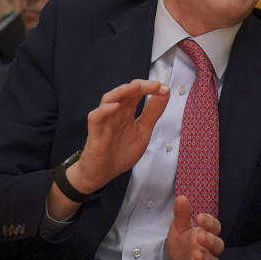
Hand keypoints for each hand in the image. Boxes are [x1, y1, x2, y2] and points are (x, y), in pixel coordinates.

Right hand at [50, 80, 169, 219]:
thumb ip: (152, 114)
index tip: (165, 89)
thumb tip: (165, 94)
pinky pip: (96, 117)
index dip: (150, 89)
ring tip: (136, 87)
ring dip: (122, 91)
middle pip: (125, 93)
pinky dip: (104, 110)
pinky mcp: (95, 133)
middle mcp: (115, 113)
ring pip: (108, 99)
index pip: (137, 94)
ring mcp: (104, 121)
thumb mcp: (143, 132)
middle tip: (156, 85)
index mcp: (127, 112)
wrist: (102, 173)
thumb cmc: (120, 153)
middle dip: (141, 86)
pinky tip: (116, 106)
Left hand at [166, 196, 224, 259]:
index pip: (214, 228)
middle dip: (210, 241)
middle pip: (217, 246)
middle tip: (200, 237)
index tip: (200, 217)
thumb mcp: (178, 231)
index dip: (210, 222)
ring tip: (197, 256)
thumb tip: (181, 197)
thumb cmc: (182, 250)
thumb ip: (181, 216)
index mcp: (205, 237)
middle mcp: (209, 253)